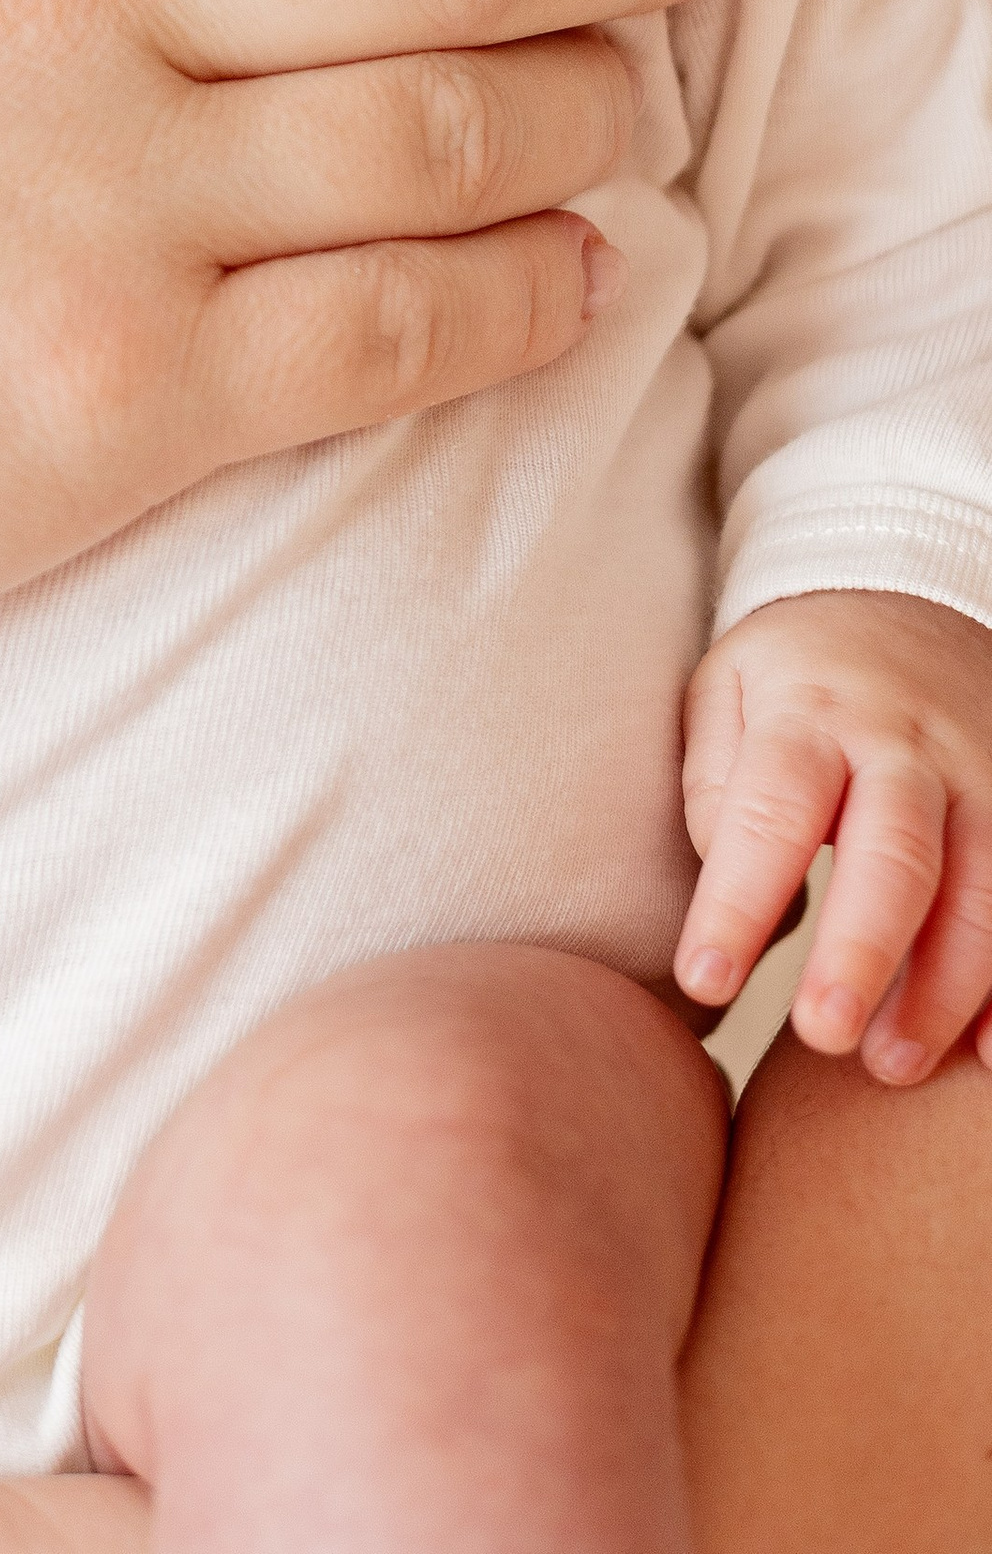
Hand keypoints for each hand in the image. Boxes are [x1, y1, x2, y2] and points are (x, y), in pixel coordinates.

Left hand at [678, 589, 991, 1080]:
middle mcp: (907, 749)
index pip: (771, 811)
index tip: (702, 979)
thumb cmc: (794, 676)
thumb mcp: (724, 688)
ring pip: (980, 892)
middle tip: (822, 1037)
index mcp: (812, 715)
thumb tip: (736, 895)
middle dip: (862, 952)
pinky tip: (984, 1052)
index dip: (738, 900)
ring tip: (890, 1065)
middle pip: (895, 855)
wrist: (906, 601)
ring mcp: (982, 781)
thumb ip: (713, 787)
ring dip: (944, 989)